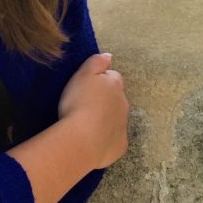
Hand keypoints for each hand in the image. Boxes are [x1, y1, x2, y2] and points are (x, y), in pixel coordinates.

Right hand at [58, 53, 128, 170]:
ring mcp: (123, 126)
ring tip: (86, 124)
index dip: (100, 80)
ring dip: (105, 119)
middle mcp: (123, 104)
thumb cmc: (79, 103)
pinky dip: (105, 138)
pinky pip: (113, 139)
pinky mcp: (120, 146)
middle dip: (104, 100)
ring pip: (116, 118)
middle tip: (84, 106)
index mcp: (115, 85)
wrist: (81, 140)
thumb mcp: (83, 74)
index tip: (87, 87)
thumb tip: (109, 56)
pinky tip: (92, 141)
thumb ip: (97, 62)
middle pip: (116, 98)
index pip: (112, 76)